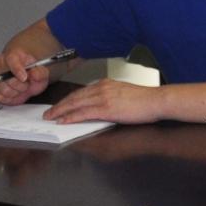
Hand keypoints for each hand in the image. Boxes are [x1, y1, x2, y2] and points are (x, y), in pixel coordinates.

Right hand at [0, 51, 50, 104]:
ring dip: (15, 93)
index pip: (11, 60)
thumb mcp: (41, 71)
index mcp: (13, 55)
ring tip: (20, 89)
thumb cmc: (30, 71)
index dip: (17, 70)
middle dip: (21, 86)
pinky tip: (13, 94)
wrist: (23, 75)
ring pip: (3, 90)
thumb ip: (40, 72)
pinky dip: (7, 98)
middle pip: (7, 78)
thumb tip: (34, 73)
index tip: (24, 78)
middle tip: (27, 85)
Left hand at [41, 79, 161, 124]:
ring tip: (51, 117)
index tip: (60, 105)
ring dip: (60, 111)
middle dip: (59, 105)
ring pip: (75, 104)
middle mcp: (102, 88)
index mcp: (107, 84)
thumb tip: (100, 107)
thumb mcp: (125, 94)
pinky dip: (71, 117)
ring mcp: (103, 98)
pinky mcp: (106, 108)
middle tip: (48, 112)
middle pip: (74, 97)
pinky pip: (83, 113)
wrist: (157, 100)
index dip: (68, 99)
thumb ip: (110, 97)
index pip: (81, 91)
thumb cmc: (146, 100)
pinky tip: (63, 121)